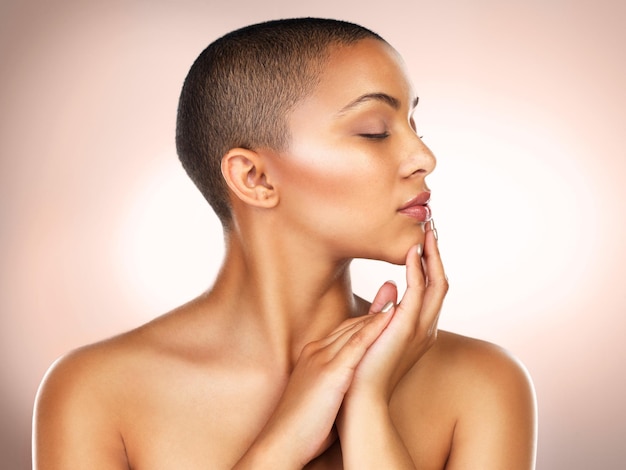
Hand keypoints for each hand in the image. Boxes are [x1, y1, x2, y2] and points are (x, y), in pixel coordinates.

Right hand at [235, 310, 392, 467]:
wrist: (282, 442)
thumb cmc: (302, 428)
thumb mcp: (318, 396)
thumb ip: (334, 384)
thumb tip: (350, 386)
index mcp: (312, 356)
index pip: (343, 332)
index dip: (366, 322)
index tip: (385, 312)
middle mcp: (316, 351)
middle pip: (350, 325)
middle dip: (375, 310)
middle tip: (397, 293)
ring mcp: (321, 359)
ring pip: (355, 329)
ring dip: (380, 313)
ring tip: (402, 298)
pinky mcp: (330, 372)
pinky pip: (357, 343)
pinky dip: (375, 327)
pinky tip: (392, 316)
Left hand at [346, 222, 447, 402]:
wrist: (359, 399)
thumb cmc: (364, 369)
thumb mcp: (376, 332)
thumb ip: (383, 309)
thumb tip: (388, 285)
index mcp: (418, 328)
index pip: (430, 287)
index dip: (429, 262)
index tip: (423, 238)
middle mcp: (425, 327)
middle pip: (439, 280)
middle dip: (436, 253)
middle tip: (432, 225)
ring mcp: (419, 328)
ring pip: (435, 282)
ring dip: (432, 255)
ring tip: (427, 229)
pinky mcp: (406, 328)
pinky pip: (417, 292)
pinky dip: (417, 270)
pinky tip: (412, 251)